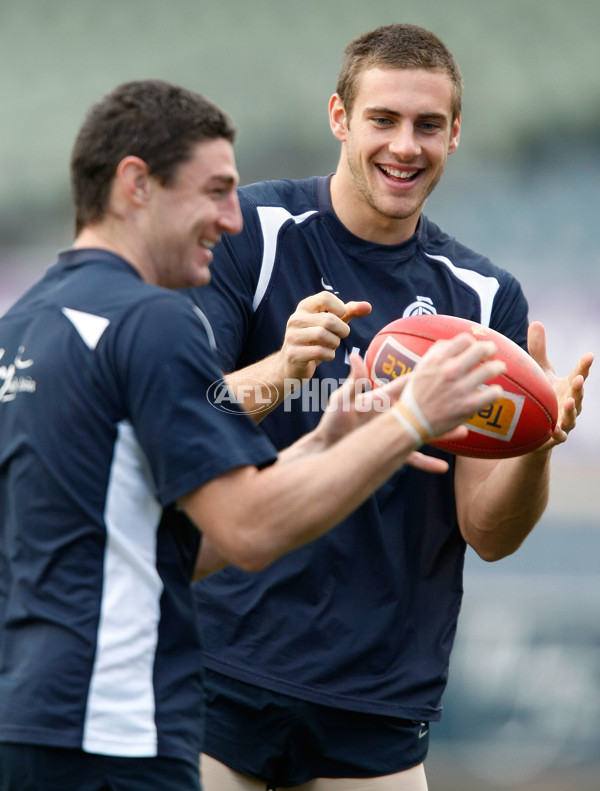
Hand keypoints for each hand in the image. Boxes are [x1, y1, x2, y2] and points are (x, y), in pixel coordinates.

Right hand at [278, 291, 370, 383]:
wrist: (292, 364)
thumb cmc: (315, 340)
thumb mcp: (331, 323)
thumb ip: (348, 312)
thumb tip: (368, 306)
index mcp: (304, 307)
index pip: (325, 297)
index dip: (340, 308)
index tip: (341, 318)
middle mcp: (295, 319)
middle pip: (329, 320)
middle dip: (342, 330)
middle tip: (340, 336)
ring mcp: (292, 337)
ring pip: (323, 335)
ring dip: (335, 343)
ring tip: (331, 346)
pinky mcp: (293, 354)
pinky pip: (319, 352)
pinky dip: (329, 355)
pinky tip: (326, 356)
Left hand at [317, 354, 472, 474]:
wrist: (326, 448)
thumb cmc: (332, 423)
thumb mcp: (342, 400)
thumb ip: (354, 381)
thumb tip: (356, 356)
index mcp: (382, 400)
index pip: (408, 385)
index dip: (426, 375)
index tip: (445, 364)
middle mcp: (391, 415)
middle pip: (423, 407)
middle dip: (443, 402)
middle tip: (465, 394)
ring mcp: (392, 433)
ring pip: (423, 432)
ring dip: (443, 433)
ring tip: (465, 430)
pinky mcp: (389, 452)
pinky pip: (412, 457)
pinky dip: (427, 462)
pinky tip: (443, 467)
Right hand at [405, 333, 506, 439]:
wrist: (411, 422)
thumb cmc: (416, 394)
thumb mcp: (420, 368)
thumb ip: (435, 353)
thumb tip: (450, 342)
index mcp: (438, 360)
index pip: (465, 340)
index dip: (473, 342)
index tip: (475, 347)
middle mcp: (450, 371)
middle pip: (481, 349)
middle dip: (490, 348)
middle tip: (492, 352)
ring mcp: (460, 388)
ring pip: (491, 369)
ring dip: (499, 366)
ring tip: (500, 368)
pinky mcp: (468, 405)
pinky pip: (493, 393)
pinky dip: (496, 391)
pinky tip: (493, 392)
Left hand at [527, 321, 593, 448]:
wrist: (537, 427)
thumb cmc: (543, 394)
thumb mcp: (541, 372)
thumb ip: (539, 350)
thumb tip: (536, 322)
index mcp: (569, 386)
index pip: (579, 373)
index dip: (584, 366)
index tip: (589, 356)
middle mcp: (571, 402)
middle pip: (578, 394)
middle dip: (579, 387)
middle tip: (578, 378)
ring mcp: (565, 420)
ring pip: (572, 416)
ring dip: (573, 409)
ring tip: (569, 402)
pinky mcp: (555, 435)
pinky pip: (559, 436)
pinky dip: (558, 434)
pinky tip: (554, 430)